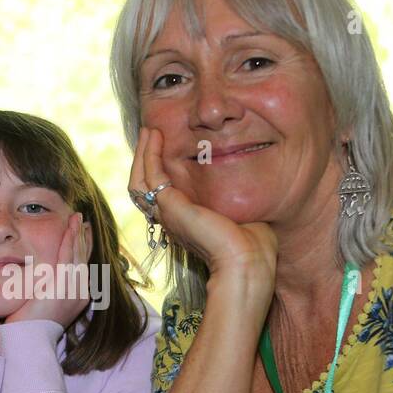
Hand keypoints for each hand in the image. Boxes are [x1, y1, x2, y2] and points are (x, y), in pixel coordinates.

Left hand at [4, 211, 89, 327]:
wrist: (27, 341)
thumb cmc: (28, 326)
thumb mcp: (42, 305)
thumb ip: (46, 289)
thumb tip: (40, 279)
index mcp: (77, 297)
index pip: (82, 266)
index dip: (82, 248)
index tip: (82, 233)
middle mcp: (80, 292)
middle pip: (83, 257)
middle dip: (83, 237)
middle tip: (82, 220)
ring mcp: (73, 288)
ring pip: (77, 254)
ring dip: (77, 233)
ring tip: (77, 217)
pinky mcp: (62, 284)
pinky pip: (68, 255)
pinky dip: (70, 239)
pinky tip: (70, 226)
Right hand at [129, 127, 278, 299]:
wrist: (247, 261)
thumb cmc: (253, 244)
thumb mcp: (240, 212)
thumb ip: (234, 196)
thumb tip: (248, 181)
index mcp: (186, 223)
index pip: (163, 194)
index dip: (161, 171)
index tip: (168, 147)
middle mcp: (172, 220)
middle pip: (145, 187)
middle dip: (146, 159)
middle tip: (151, 134)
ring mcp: (167, 214)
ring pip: (139, 181)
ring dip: (142, 154)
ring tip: (149, 131)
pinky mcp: (169, 206)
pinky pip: (149, 174)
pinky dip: (148, 153)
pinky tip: (154, 136)